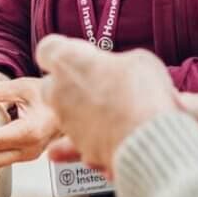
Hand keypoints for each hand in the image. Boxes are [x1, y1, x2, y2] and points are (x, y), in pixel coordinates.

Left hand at [36, 36, 179, 176]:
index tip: (78, 52)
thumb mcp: (138, 60)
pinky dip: (87, 142)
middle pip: (53, 84)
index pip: (49, 49)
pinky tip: (103, 137)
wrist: (148, 138)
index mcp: (69, 62)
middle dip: (71, 83)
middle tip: (98, 80)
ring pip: (66, 114)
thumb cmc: (142, 94)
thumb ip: (117, 63)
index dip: (64, 50)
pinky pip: (76, 144)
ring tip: (115, 109)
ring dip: (83, 111)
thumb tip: (119, 70)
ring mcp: (67, 123)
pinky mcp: (79, 148)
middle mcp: (59, 92)